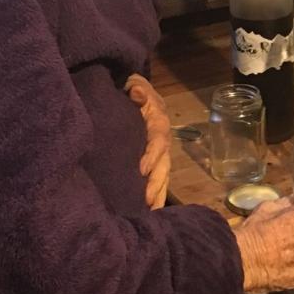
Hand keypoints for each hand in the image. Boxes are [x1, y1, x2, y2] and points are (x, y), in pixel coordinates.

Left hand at [125, 74, 170, 209]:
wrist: (131, 92)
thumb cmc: (130, 88)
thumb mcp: (133, 82)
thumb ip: (137, 87)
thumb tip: (137, 95)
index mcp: (158, 121)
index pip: (158, 139)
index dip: (152, 154)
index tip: (140, 169)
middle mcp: (162, 139)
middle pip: (164, 163)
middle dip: (157, 182)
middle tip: (147, 199)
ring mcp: (159, 152)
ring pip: (164, 175)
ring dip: (159, 193)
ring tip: (152, 211)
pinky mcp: (153, 162)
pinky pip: (159, 180)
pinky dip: (157, 195)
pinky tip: (152, 211)